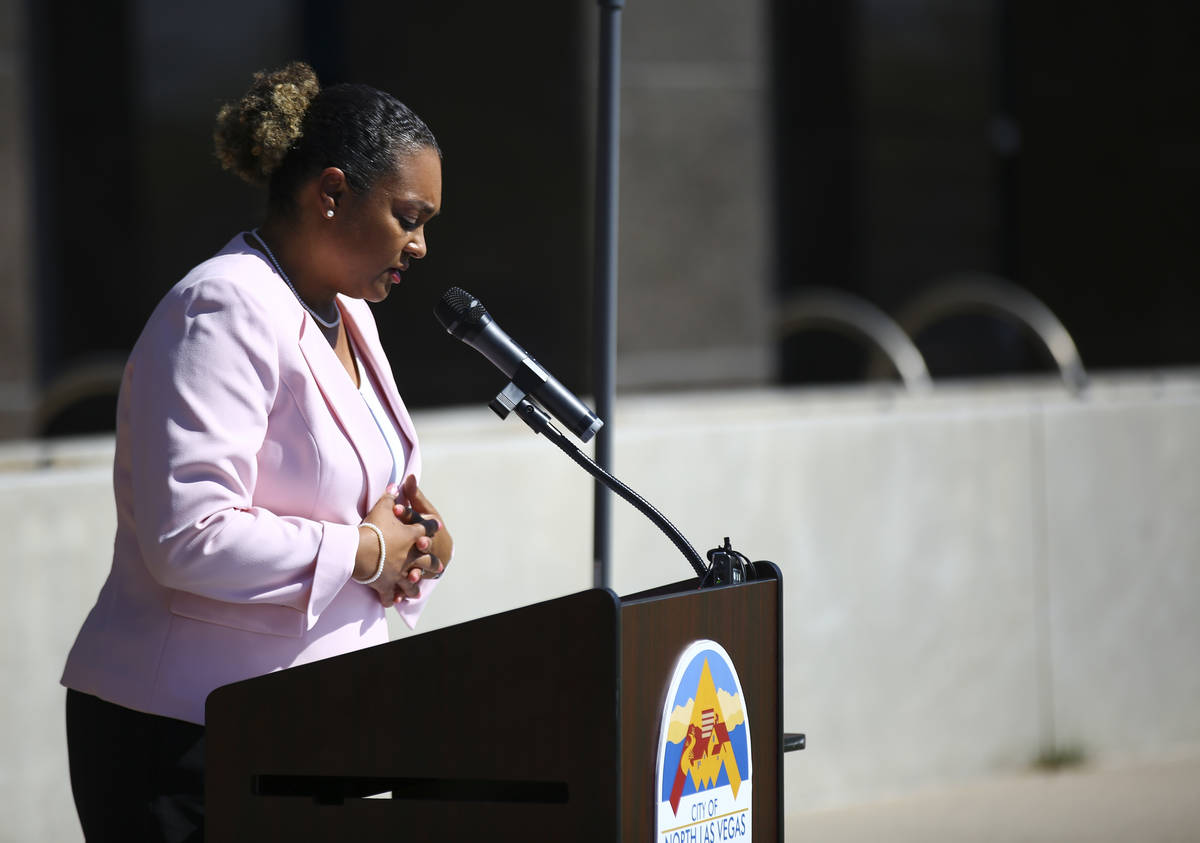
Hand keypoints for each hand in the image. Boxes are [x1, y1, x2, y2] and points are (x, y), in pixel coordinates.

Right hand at [355, 487, 442, 606]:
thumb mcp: (382, 508)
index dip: (431, 526)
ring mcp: (400, 572)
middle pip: (427, 560)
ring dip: (416, 585)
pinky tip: (393, 600)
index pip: (426, 529)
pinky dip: (392, 597)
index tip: (437, 526)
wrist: (359, 551)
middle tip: (439, 567)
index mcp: (412, 536)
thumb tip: (398, 482)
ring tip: (418, 588)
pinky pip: (391, 593)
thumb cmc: (372, 528)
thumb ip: (390, 496)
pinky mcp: (388, 585)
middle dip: (433, 564)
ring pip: (413, 581)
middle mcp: (410, 556)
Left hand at [395, 475, 453, 581]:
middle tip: (416, 542)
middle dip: (418, 543)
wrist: (443, 550)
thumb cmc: (428, 526)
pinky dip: (411, 584)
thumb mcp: (424, 510)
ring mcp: (427, 559)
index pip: (418, 517)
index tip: (396, 508)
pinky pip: (416, 579)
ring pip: (423, 564)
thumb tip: (409, 475)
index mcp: (428, 525)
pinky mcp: (423, 572)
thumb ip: (415, 494)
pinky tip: (405, 587)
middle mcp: (429, 542)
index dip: (407, 513)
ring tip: (411, 572)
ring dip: (418, 567)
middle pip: (423, 542)